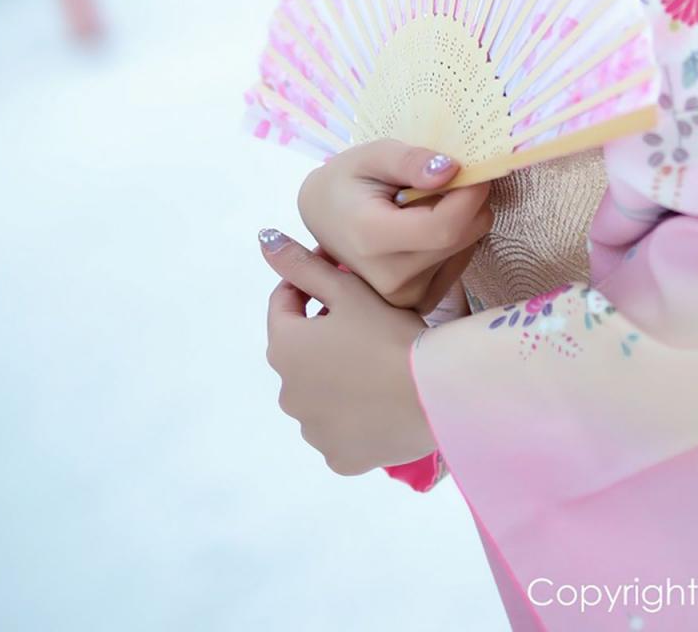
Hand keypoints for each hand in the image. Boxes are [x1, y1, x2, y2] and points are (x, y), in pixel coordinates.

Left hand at [259, 228, 437, 474]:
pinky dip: (353, 416)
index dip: (310, 285)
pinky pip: (339, 430)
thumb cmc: (389, 334)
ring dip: (336, 377)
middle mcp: (287, 394)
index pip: (284, 304)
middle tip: (368, 321)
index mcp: (285, 348)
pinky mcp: (339, 458)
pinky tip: (381, 401)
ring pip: (319, 394)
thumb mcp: (347, 291)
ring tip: (378, 362)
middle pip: (301, 352)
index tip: (343, 278)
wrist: (433, 395)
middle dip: (324, 334)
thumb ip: (303, 265)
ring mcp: (312, 431)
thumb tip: (264, 240)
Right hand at [296, 139, 493, 315]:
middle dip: (469, 199)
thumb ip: (409, 160)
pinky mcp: (421, 302)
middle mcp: (390, 279)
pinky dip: (455, 238)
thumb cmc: (347, 182)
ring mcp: (406, 297)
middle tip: (444, 178)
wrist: (324, 219)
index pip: (445, 226)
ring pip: (468, 245)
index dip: (471, 194)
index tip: (473, 168)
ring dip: (461, 217)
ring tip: (424, 205)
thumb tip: (451, 169)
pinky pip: (462, 261)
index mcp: (372, 240)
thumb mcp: (371, 155)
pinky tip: (426, 227)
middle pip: (463, 236)